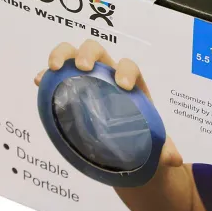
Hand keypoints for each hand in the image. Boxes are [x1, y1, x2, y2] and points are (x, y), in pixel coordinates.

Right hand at [34, 39, 181, 167]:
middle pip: (99, 51)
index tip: (123, 86)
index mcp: (132, 85)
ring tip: (54, 68)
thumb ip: (164, 149)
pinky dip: (48, 75)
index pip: (130, 67)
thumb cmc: (142, 139)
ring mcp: (87, 81)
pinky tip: (39, 81)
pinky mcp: (70, 91)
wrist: (124, 149)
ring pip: (74, 55)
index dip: (126, 71)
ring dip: (63, 55)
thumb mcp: (155, 145)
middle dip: (91, 54)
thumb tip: (172, 158)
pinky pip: (57, 76)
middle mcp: (108, 77)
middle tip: (85, 68)